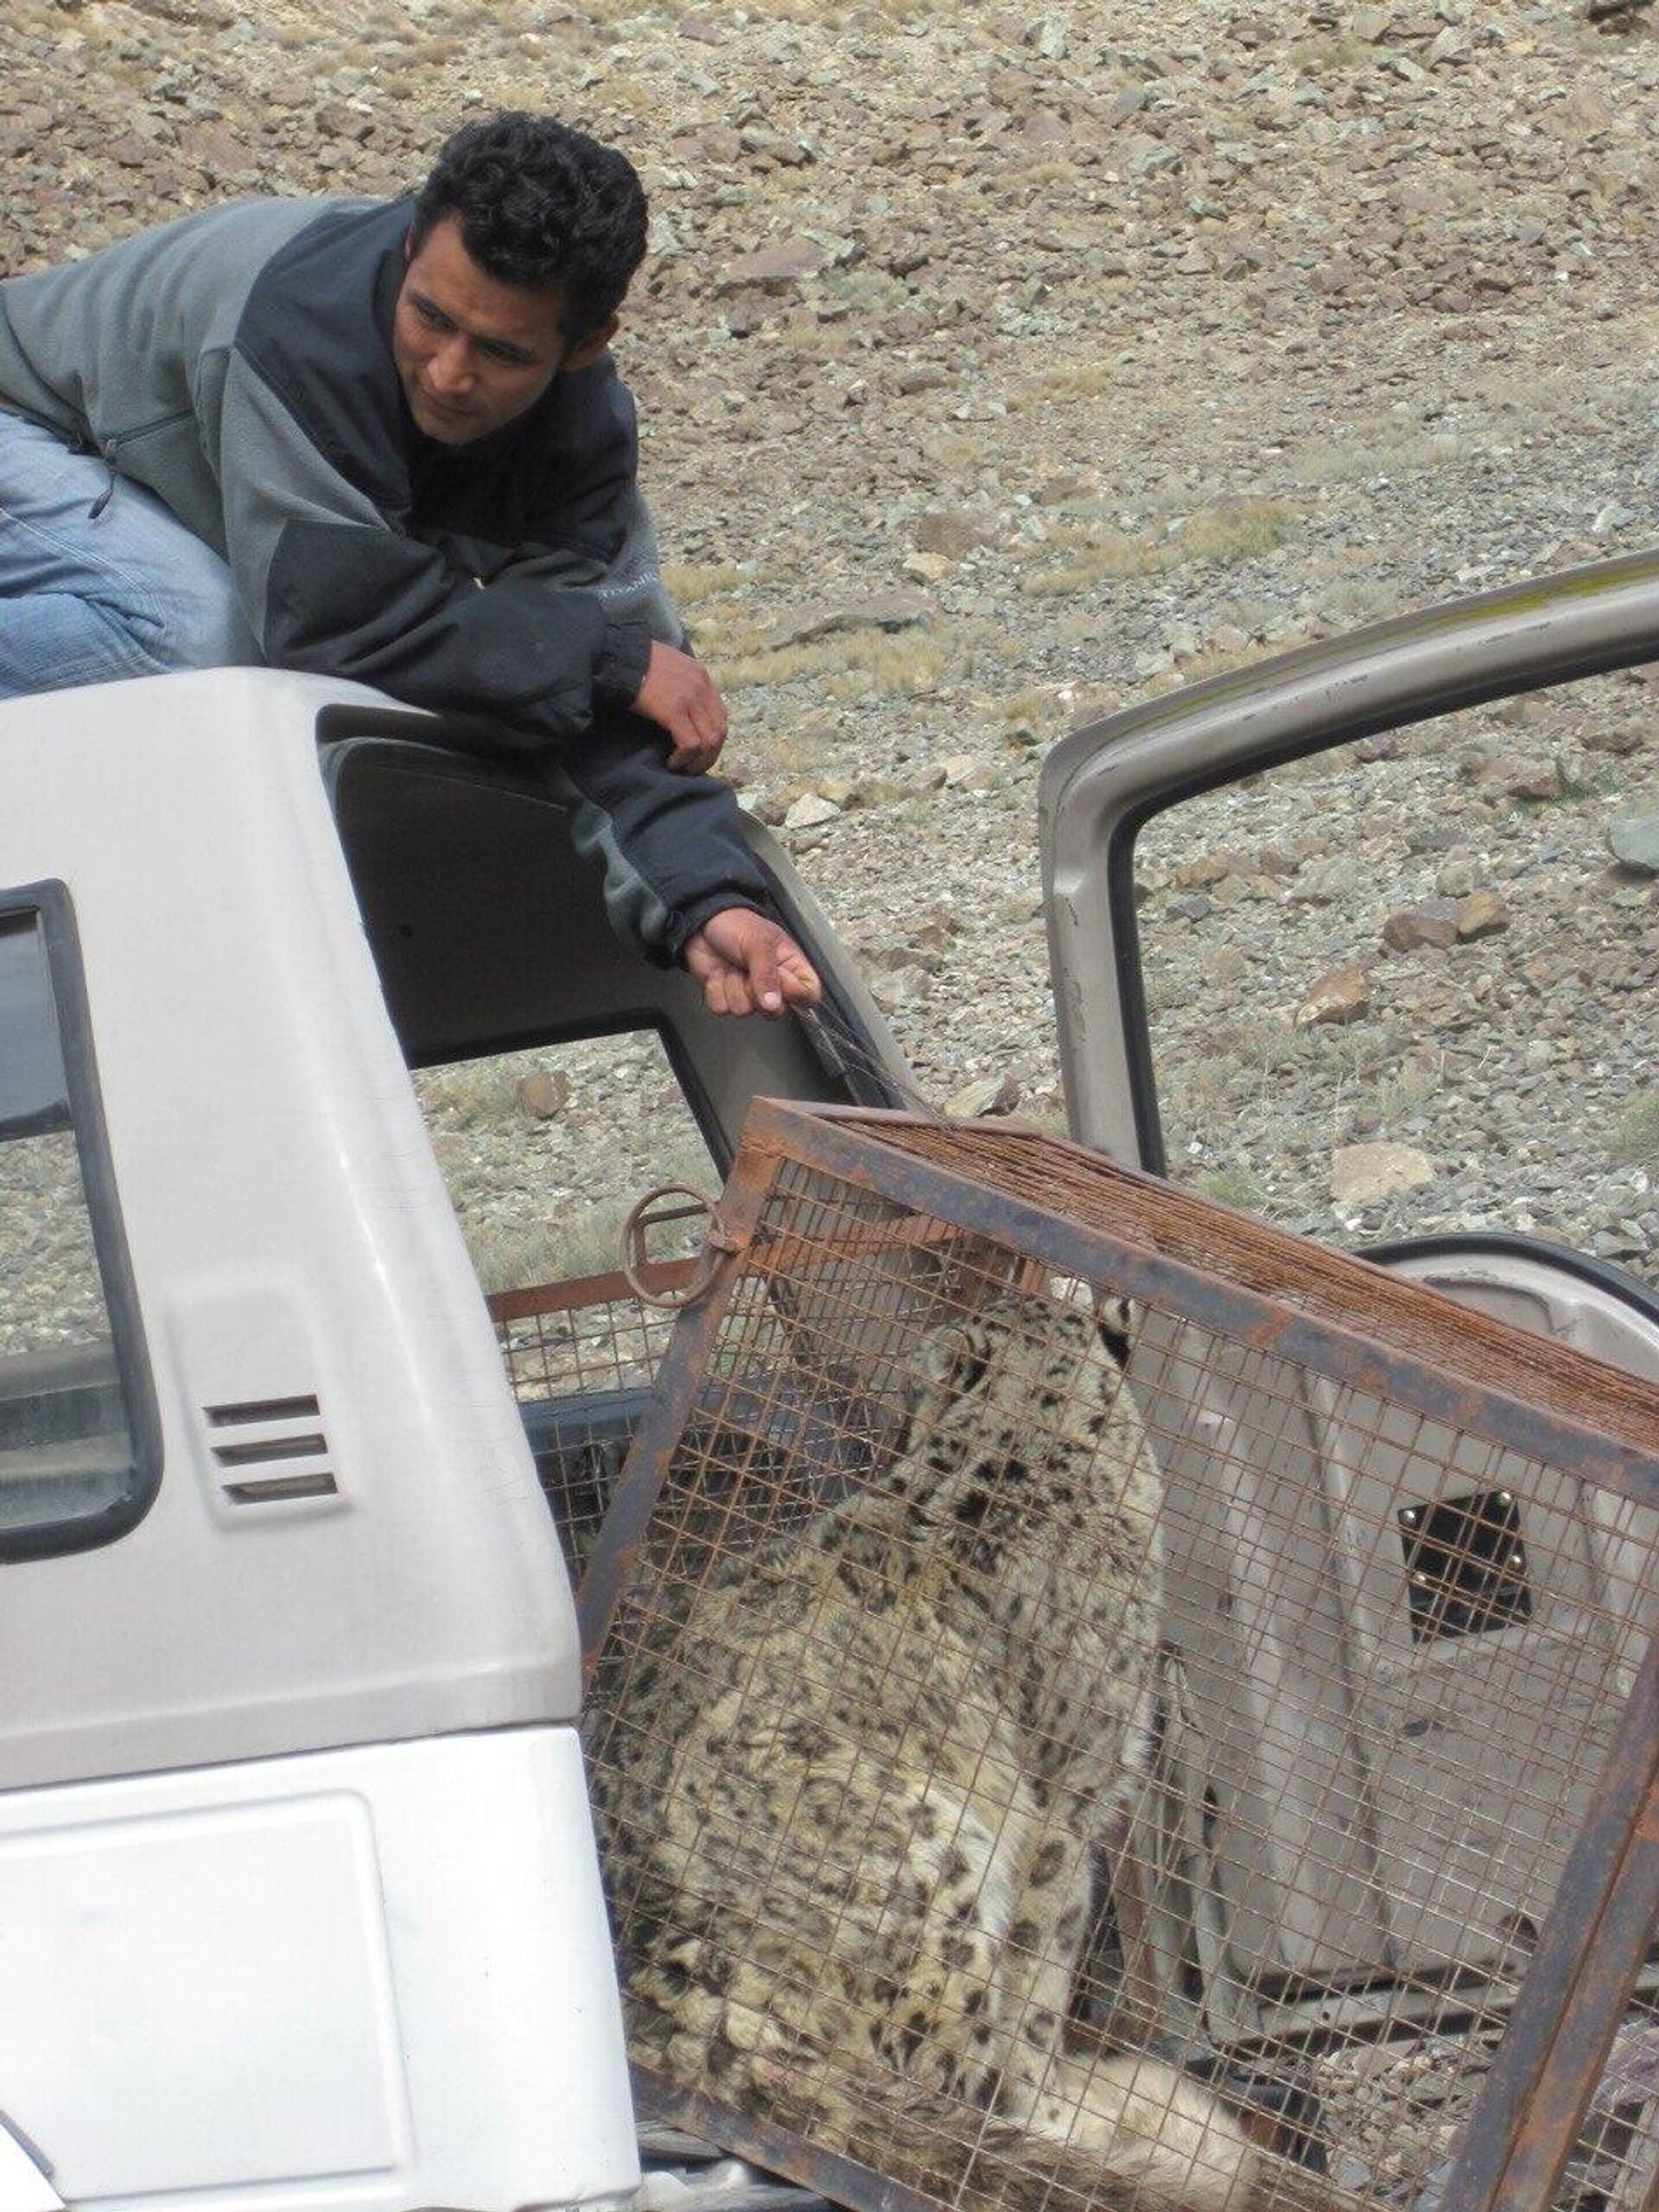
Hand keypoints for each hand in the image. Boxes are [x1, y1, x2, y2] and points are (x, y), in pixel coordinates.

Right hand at [633, 639, 728, 772]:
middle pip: (720, 731)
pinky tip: (671, 762)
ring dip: (698, 761)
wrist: (618, 655)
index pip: (720, 715)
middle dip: (709, 755)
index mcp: (702, 677)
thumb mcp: (669, 668)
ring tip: (683, 768)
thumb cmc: (636, 662)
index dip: (712, 739)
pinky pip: (691, 744)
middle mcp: (702, 686)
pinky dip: (684, 758)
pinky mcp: (675, 710)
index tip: (698, 752)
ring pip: (710, 740)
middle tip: (692, 767)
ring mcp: (690, 698)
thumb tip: (683, 711)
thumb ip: (682, 684)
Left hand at [683, 908, 821, 1018]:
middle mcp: (772, 984)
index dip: (794, 993)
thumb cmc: (737, 924)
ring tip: (732, 966)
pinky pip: (722, 1009)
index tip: (779, 979)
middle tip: (749, 970)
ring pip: (744, 1011)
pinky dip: (715, 989)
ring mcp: (749, 992)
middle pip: (775, 1011)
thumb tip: (774, 1004)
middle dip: (755, 993)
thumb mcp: (758, 943)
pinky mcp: (726, 997)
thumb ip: (768, 975)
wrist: (703, 923)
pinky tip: (719, 973)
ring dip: (732, 987)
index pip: (809, 995)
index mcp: (791, 967)